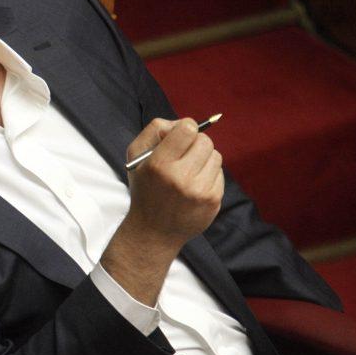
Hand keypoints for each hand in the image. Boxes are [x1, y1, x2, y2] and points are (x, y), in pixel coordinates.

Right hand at [102, 118, 223, 304]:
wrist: (153, 231)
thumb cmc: (145, 188)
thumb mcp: (136, 157)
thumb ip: (155, 131)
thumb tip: (185, 123)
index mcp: (159, 164)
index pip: (187, 128)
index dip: (185, 128)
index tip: (180, 137)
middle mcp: (180, 178)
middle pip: (205, 141)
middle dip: (195, 144)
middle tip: (184, 155)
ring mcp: (199, 191)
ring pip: (216, 156)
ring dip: (204, 159)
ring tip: (189, 171)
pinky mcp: (213, 201)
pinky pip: (220, 173)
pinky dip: (209, 175)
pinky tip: (195, 185)